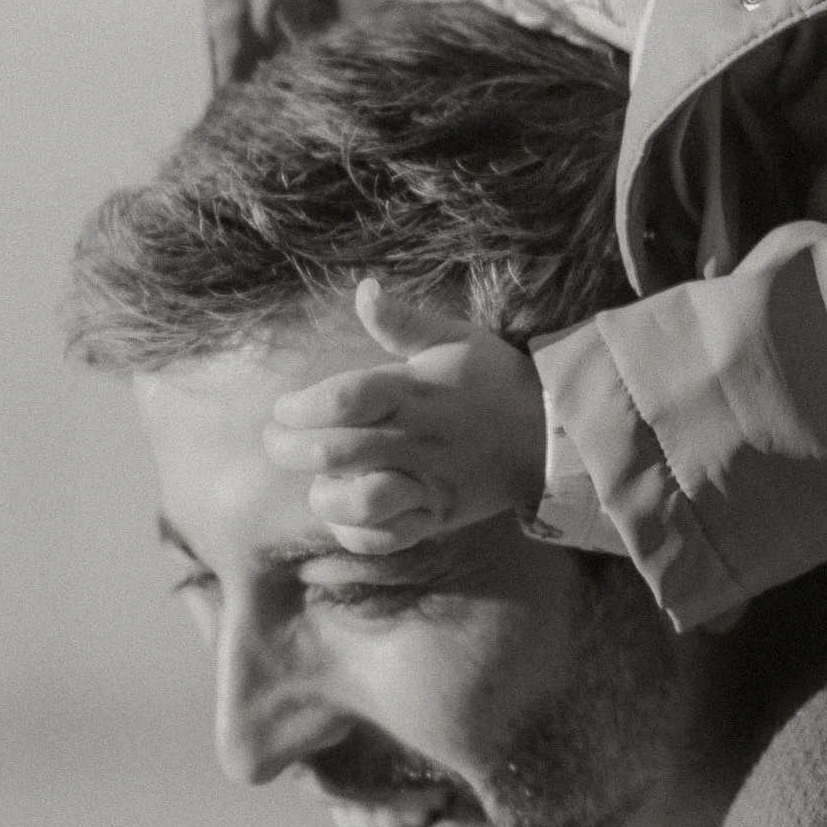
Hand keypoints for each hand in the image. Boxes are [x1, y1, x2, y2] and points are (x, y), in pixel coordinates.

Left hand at [263, 278, 547, 550]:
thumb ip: (403, 320)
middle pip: (339, 451)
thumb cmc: (492, 380)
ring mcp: (429, 483)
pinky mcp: (437, 517)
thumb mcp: (454, 338)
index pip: (346, 398)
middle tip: (275, 443)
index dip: (303, 406)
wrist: (551, 433)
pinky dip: (357, 533)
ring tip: (317, 483)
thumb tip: (364, 288)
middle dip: (291, 450)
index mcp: (415, 392)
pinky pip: (389, 537)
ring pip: (363, 501)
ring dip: (325, 496)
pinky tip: (343, 515)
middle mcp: (418, 440)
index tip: (284, 409)